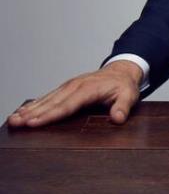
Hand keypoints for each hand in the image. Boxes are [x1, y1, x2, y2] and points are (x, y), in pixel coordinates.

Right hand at [5, 60, 142, 127]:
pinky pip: (49, 96)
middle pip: (52, 102)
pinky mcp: (67, 88)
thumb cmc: (123, 85)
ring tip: (14, 118)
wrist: (122, 71)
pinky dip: (36, 104)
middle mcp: (76, 86)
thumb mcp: (129, 95)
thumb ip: (123, 106)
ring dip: (31, 109)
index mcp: (89, 89)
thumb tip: (118, 118)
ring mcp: (70, 86)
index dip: (50, 115)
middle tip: (16, 123)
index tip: (35, 123)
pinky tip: (25, 111)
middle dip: (33, 113)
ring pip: (48, 99)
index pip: (67, 105)